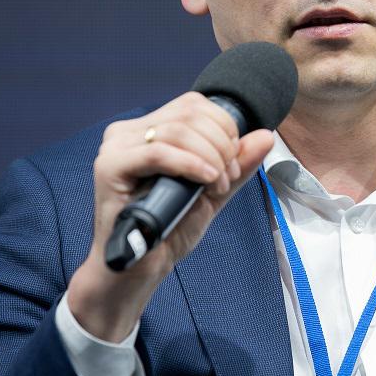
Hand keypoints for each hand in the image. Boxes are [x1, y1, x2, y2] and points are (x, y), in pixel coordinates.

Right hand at [67, 92, 273, 341]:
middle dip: (221, 145)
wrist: (139, 270)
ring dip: (209, 158)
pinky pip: (158, 152)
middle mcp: (130, 132)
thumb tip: (265, 135)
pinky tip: (205, 180)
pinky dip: (190, 164)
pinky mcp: (109, 167)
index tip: (233, 164)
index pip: (195, 104)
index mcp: (150, 130)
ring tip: (215, 186)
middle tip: (225, 178)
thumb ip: (238, 164)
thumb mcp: (212, 192)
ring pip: (177, 130)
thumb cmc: (168, 231)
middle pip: (189, 114)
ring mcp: (117, 147)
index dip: (224, 128)